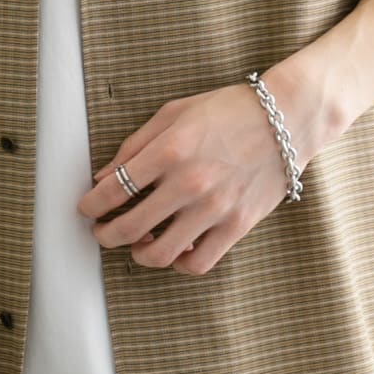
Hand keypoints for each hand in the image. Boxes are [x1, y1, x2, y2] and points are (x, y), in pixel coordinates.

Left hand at [75, 83, 297, 275]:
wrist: (288, 118)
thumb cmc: (229, 110)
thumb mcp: (174, 113)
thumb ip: (136, 145)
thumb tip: (104, 175)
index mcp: (169, 151)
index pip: (113, 190)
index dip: (91, 206)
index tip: (86, 209)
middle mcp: (189, 183)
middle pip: (129, 228)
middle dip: (105, 235)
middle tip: (102, 232)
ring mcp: (214, 208)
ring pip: (161, 253)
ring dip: (139, 254)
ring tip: (137, 245)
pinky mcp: (237, 225)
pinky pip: (199, 262)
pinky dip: (180, 263)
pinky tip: (175, 250)